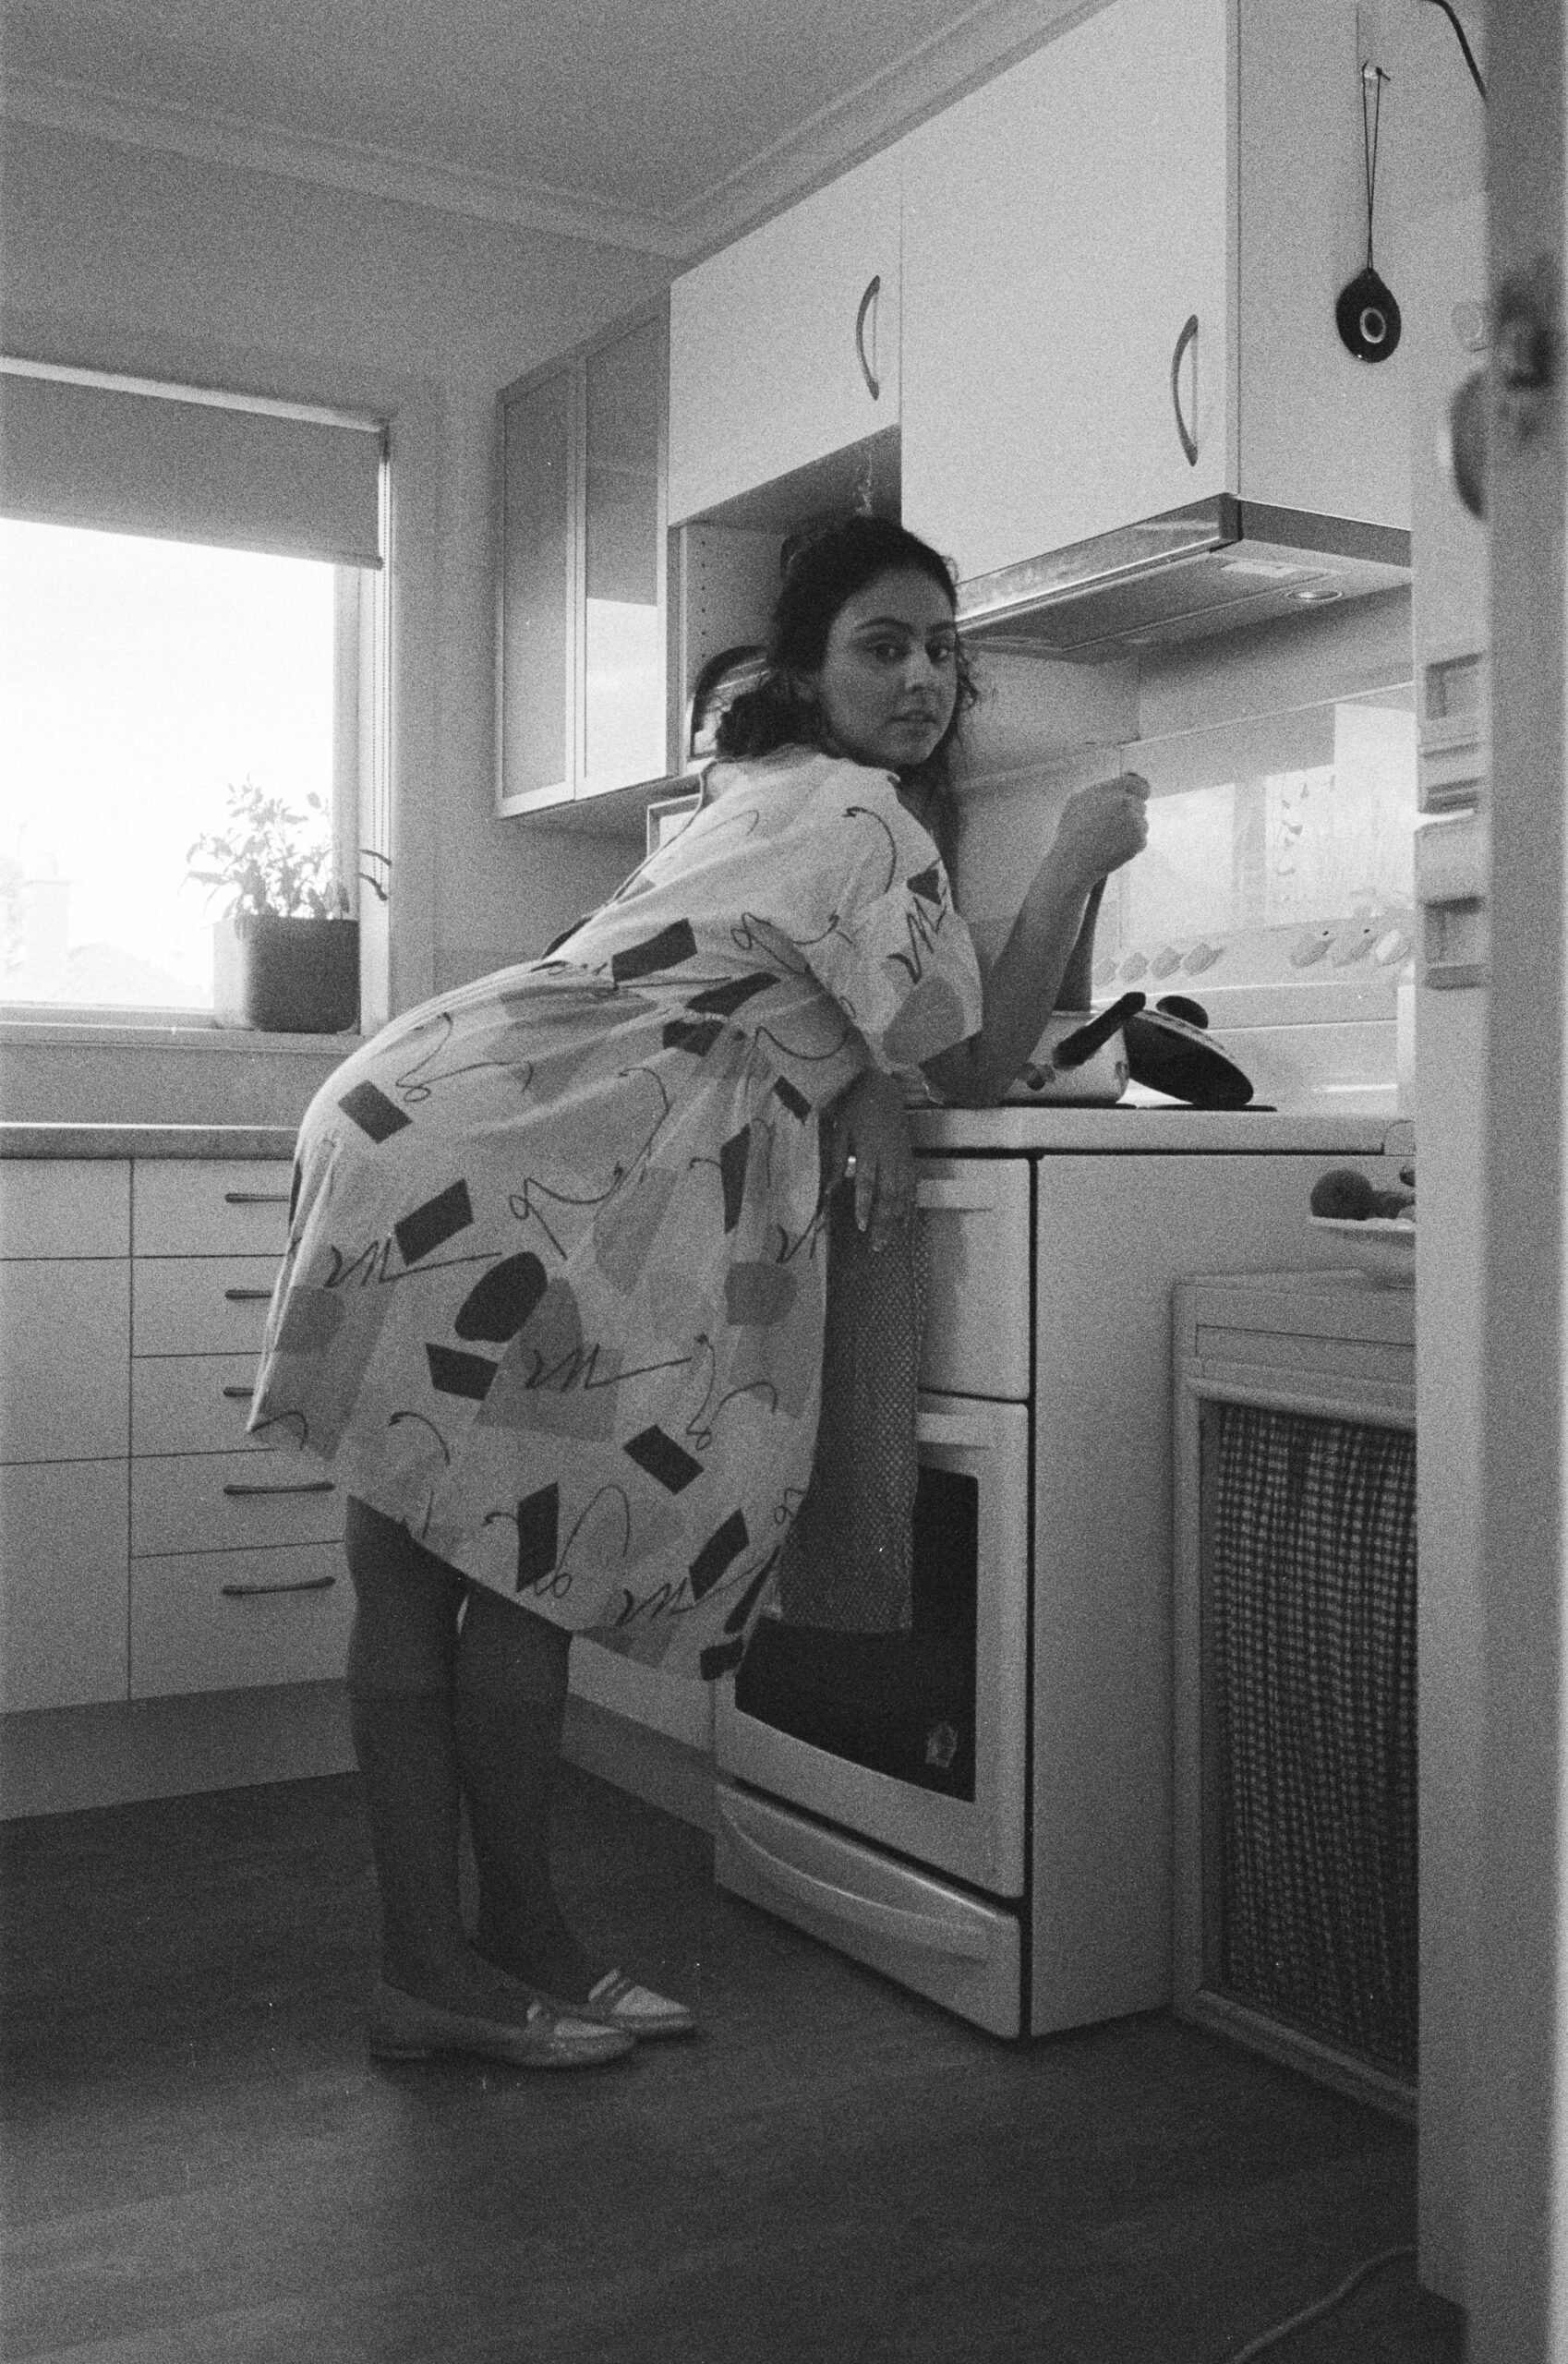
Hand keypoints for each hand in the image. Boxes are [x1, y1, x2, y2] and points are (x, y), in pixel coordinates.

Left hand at [826, 1070, 913, 1252]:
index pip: (867, 1183)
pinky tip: (905, 1223)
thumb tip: (829, 1190)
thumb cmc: (855, 1108)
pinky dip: (910, 1206)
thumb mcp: (839, 1130)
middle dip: (882, 1222)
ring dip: (896, 1219)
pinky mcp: (909, 1158)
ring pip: (902, 1194)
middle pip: (888, 1195)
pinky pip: (912, 1187)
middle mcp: (889, 1156)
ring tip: (887, 1240)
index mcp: (869, 1148)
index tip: (861, 1226)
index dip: (864, 1205)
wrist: (882, 1089)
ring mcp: (902, 1158)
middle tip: (875, 1245)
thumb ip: (836, 1160)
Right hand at [1053, 772, 1150, 886]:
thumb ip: (1098, 794)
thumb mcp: (1077, 802)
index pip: (1139, 785)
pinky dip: (1131, 847)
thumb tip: (1113, 792)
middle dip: (1130, 816)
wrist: (1073, 861)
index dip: (1139, 794)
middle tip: (1112, 829)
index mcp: (1110, 790)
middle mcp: (1124, 802)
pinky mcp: (1138, 839)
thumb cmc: (1071, 834)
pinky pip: (1141, 841)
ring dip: (1131, 832)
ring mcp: (1134, 821)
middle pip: (1140, 806)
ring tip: (1110, 841)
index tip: (1137, 800)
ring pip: (1142, 824)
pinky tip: (1114, 850)